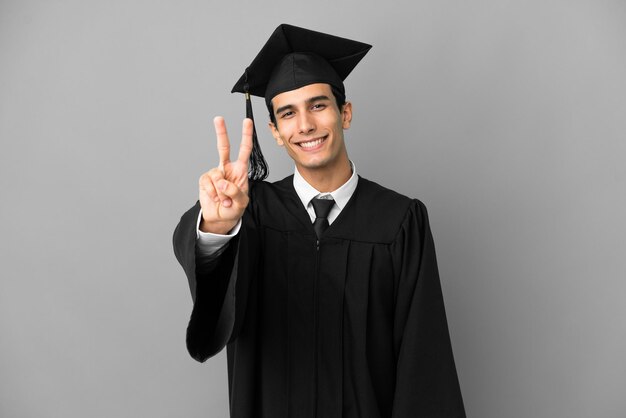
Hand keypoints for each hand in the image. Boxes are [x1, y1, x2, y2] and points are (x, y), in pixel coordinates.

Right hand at [198, 117, 252, 233]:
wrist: (220, 218)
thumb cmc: (234, 208)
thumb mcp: (242, 203)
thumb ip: (235, 192)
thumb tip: (222, 182)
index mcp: (240, 170)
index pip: (244, 150)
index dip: (246, 136)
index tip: (247, 121)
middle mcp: (227, 169)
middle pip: (223, 147)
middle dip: (221, 132)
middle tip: (219, 118)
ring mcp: (215, 174)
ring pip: (216, 175)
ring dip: (221, 192)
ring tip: (225, 201)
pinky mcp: (205, 180)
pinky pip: (207, 183)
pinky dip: (212, 193)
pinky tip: (215, 199)